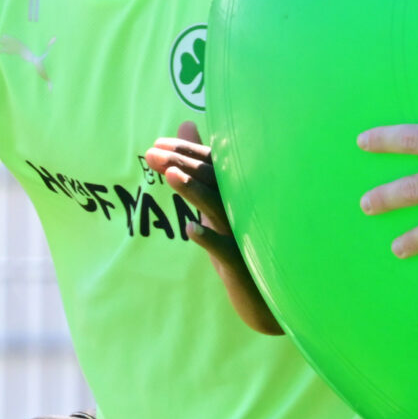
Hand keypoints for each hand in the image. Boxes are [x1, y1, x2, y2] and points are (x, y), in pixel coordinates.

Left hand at [144, 120, 282, 334]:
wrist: (266, 293)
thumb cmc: (239, 242)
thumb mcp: (215, 203)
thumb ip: (200, 167)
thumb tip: (185, 125)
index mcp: (237, 192)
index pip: (211, 164)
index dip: (185, 152)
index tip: (156, 144)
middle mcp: (243, 207)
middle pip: (212, 179)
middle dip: (180, 164)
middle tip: (151, 154)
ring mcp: (243, 234)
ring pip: (219, 208)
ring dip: (195, 192)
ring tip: (170, 176)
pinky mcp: (241, 262)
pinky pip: (225, 249)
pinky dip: (209, 238)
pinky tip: (192, 229)